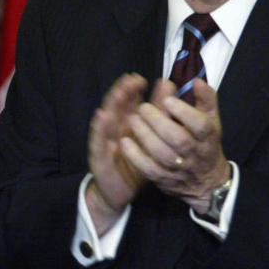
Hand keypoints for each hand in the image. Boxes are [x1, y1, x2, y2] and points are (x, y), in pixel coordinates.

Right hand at [86, 73, 146, 232]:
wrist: (119, 190)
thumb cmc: (137, 161)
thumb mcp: (151, 138)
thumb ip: (159, 112)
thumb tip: (169, 86)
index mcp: (126, 123)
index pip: (129, 102)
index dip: (133, 89)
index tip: (141, 79)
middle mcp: (114, 129)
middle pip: (117, 106)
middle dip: (124, 92)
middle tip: (132, 80)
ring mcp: (105, 141)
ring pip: (107, 119)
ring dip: (111, 105)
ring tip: (119, 93)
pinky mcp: (98, 156)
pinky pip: (98, 141)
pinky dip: (99, 128)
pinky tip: (102, 117)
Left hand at [120, 78, 229, 213]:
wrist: (207, 181)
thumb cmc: (206, 142)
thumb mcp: (212, 119)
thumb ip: (206, 98)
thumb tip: (196, 81)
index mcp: (208, 137)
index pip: (200, 125)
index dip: (184, 112)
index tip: (168, 100)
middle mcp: (196, 154)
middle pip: (179, 140)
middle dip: (159, 122)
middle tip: (143, 108)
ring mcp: (180, 169)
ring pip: (162, 155)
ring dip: (146, 136)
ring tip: (133, 120)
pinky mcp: (165, 179)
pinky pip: (150, 170)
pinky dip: (136, 157)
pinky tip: (125, 142)